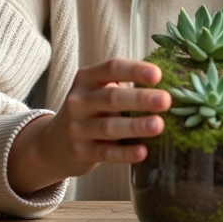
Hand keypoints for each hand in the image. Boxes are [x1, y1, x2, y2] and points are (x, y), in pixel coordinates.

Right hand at [7, 58, 169, 194]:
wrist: (53, 143)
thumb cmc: (90, 110)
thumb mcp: (97, 91)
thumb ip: (123, 85)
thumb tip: (169, 83)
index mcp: (86, 79)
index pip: (111, 68)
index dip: (135, 70)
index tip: (158, 74)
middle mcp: (79, 101)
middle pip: (112, 98)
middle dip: (140, 99)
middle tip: (166, 100)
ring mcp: (77, 128)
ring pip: (109, 127)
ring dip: (135, 126)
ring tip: (159, 125)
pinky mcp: (81, 152)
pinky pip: (106, 153)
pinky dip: (125, 153)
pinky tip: (143, 152)